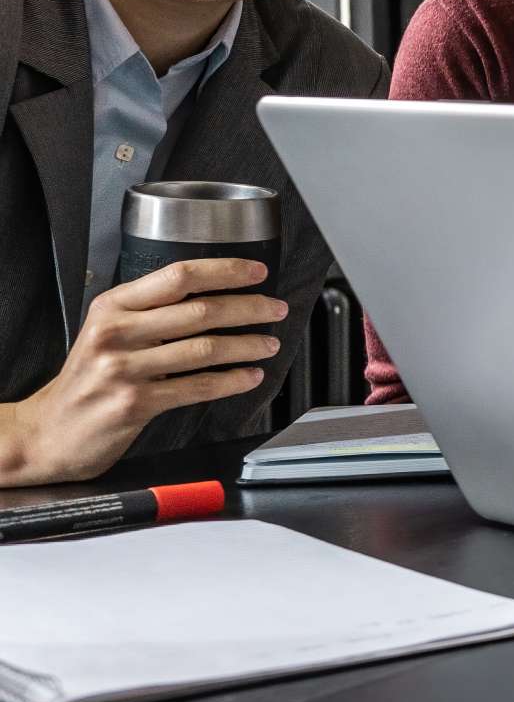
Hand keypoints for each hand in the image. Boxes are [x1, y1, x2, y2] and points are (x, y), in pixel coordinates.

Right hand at [0, 259, 286, 486]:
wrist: (50, 430)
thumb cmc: (87, 378)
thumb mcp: (107, 330)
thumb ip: (149, 310)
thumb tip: (214, 294)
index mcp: (112, 305)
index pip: (178, 276)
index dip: (224, 271)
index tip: (256, 272)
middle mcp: (116, 332)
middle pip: (199, 310)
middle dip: (248, 308)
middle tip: (276, 308)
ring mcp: (125, 368)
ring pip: (204, 349)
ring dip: (246, 345)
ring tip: (269, 343)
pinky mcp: (135, 403)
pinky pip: (197, 387)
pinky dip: (231, 381)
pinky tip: (249, 375)